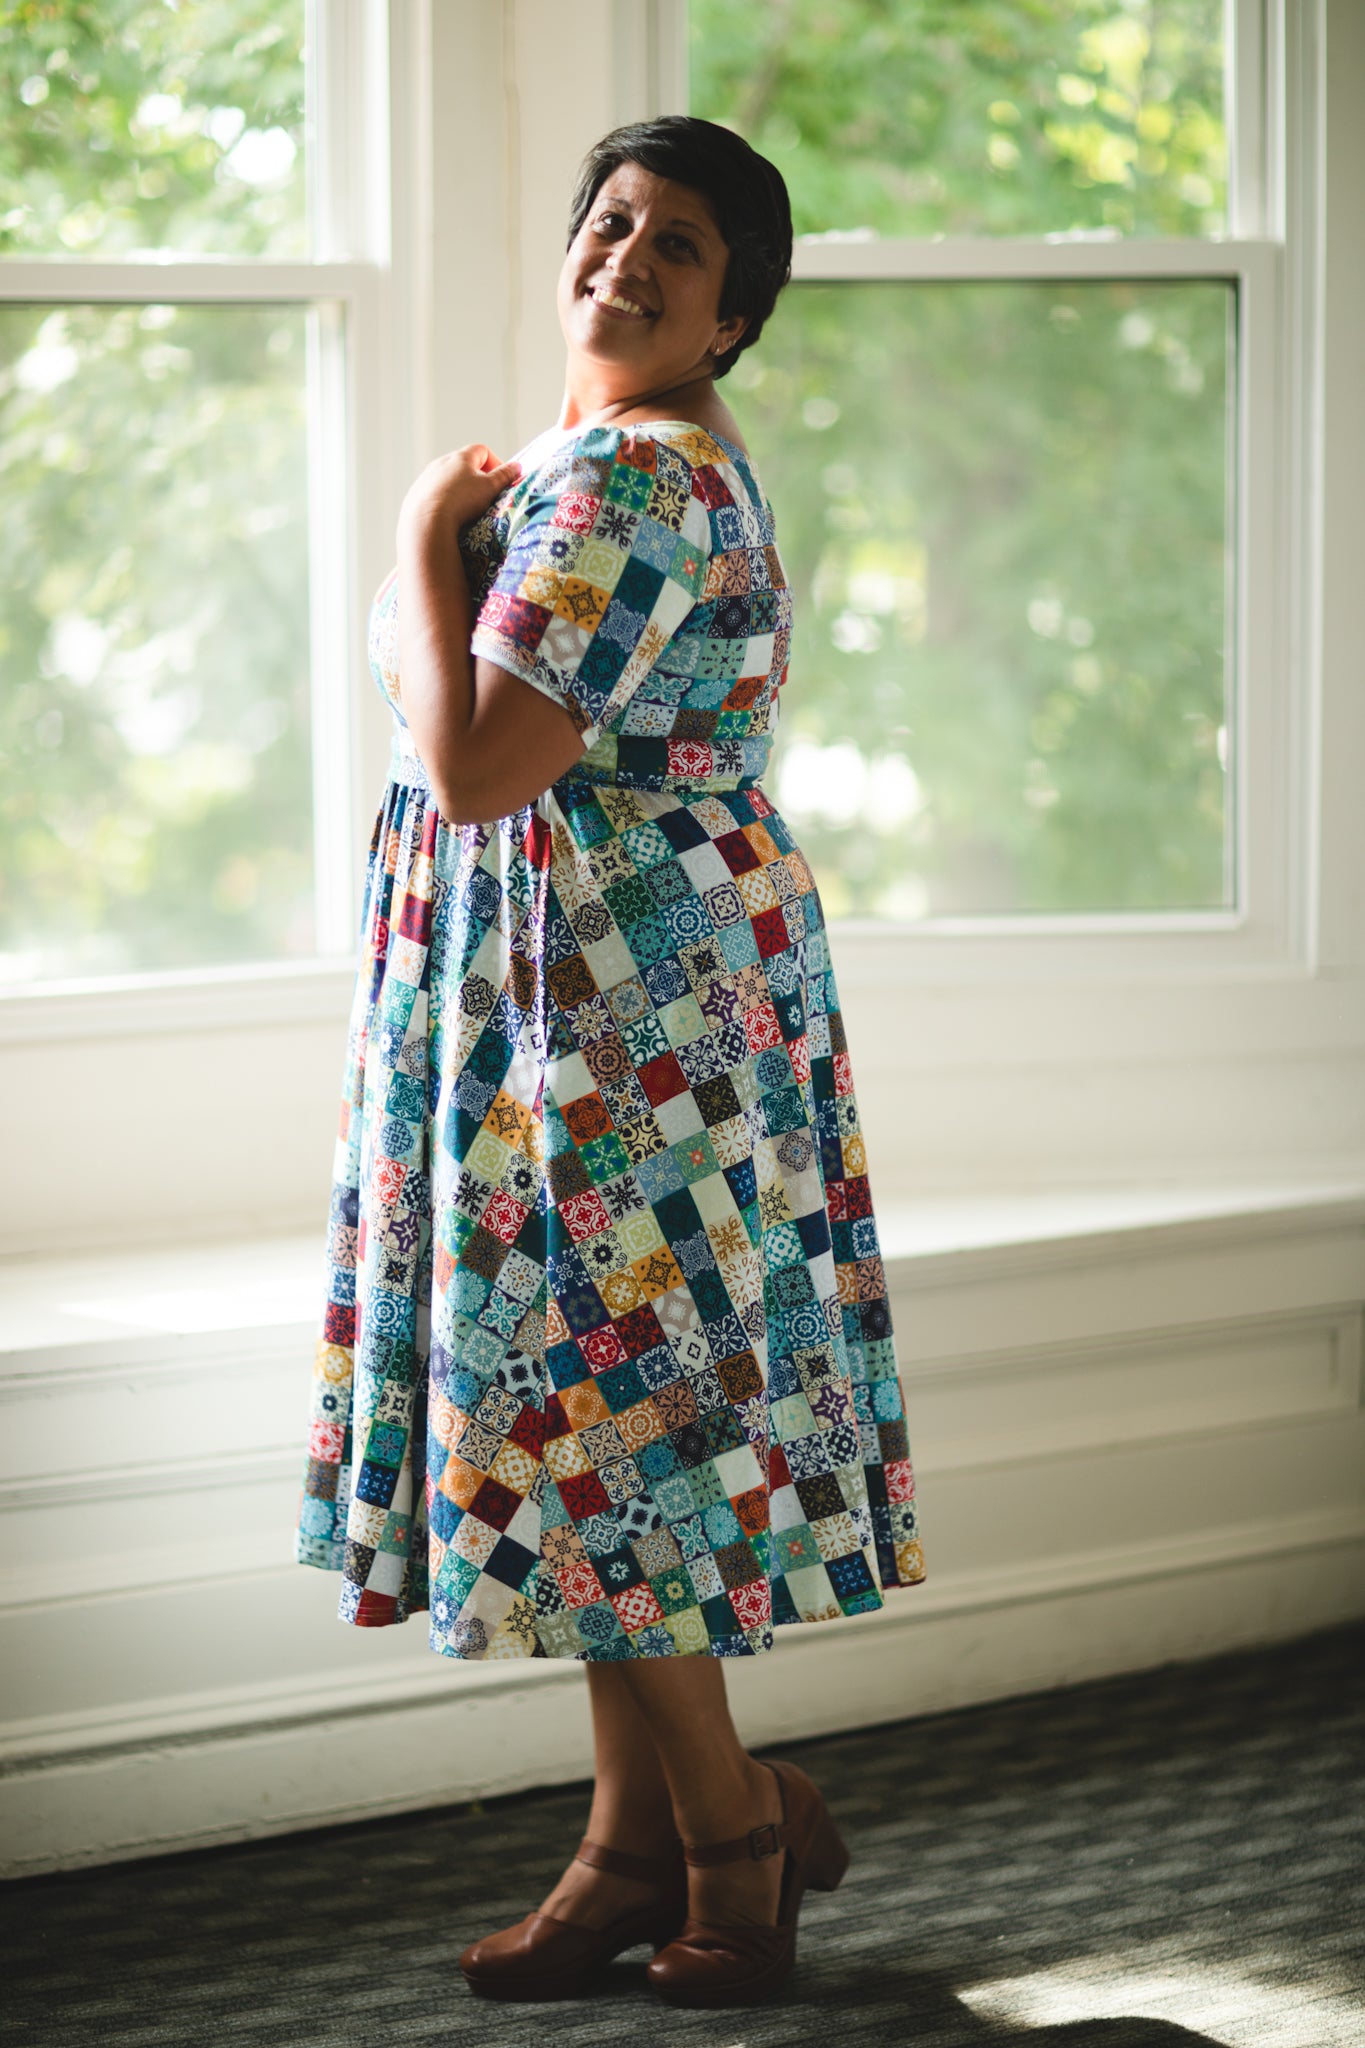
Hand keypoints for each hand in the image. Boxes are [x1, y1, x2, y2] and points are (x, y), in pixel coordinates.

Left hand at [397, 442, 519, 547]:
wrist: (427, 521)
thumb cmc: (462, 501)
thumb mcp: (490, 488)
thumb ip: (504, 476)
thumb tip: (516, 466)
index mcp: (460, 457)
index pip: (482, 450)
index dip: (495, 463)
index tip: (500, 480)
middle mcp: (440, 463)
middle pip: (462, 465)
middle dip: (476, 479)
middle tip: (485, 497)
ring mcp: (426, 478)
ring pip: (446, 480)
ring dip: (458, 491)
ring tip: (465, 511)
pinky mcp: (415, 495)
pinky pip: (433, 495)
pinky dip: (443, 503)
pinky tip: (448, 518)